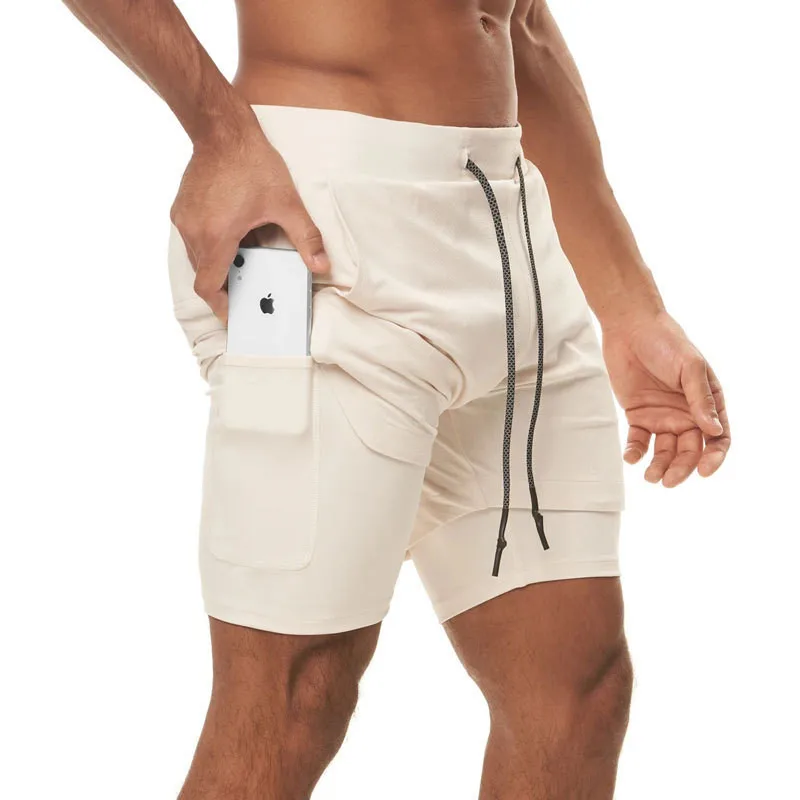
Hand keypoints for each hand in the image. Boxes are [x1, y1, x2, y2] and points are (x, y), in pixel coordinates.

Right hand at [170, 116, 329, 320]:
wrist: (221, 128)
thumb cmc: (252, 163)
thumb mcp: (286, 203)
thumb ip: (306, 238)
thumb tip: (321, 266)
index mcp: (216, 237)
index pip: (208, 287)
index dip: (221, 306)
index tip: (234, 313)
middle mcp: (193, 231)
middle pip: (203, 274)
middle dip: (224, 285)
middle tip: (247, 289)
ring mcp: (183, 218)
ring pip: (197, 257)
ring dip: (217, 264)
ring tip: (243, 261)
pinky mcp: (180, 207)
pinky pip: (192, 238)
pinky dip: (209, 246)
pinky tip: (232, 234)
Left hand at [602, 310, 729, 486]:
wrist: (631, 329)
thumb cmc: (667, 342)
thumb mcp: (691, 367)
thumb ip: (700, 399)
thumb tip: (714, 430)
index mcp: (707, 402)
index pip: (718, 437)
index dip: (714, 456)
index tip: (704, 470)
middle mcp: (687, 413)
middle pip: (689, 450)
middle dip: (682, 468)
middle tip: (669, 480)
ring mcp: (662, 416)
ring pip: (665, 451)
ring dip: (659, 466)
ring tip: (651, 477)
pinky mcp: (639, 415)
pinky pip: (639, 440)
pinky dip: (636, 451)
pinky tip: (632, 458)